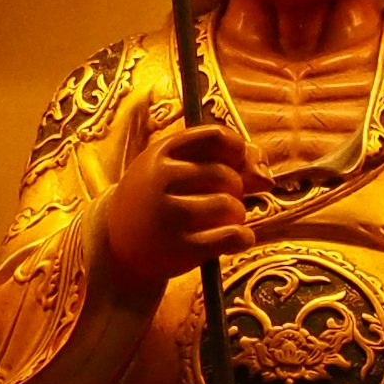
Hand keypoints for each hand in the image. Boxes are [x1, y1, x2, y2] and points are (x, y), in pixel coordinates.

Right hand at [100, 119, 257, 293]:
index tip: (236, 163)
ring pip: (232, 206)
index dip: (236, 149)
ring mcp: (170, 214)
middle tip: (220, 199)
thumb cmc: (159, 199)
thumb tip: (266, 177)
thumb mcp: (176, 171)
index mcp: (161, 152)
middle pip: (227, 175)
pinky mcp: (181, 247)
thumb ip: (223, 163)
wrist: (118, 244)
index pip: (216, 136)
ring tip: (221, 221)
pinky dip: (243, 238)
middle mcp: (162, 179)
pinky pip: (234, 236)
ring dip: (237, 215)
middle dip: (234, 189)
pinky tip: (235, 239)